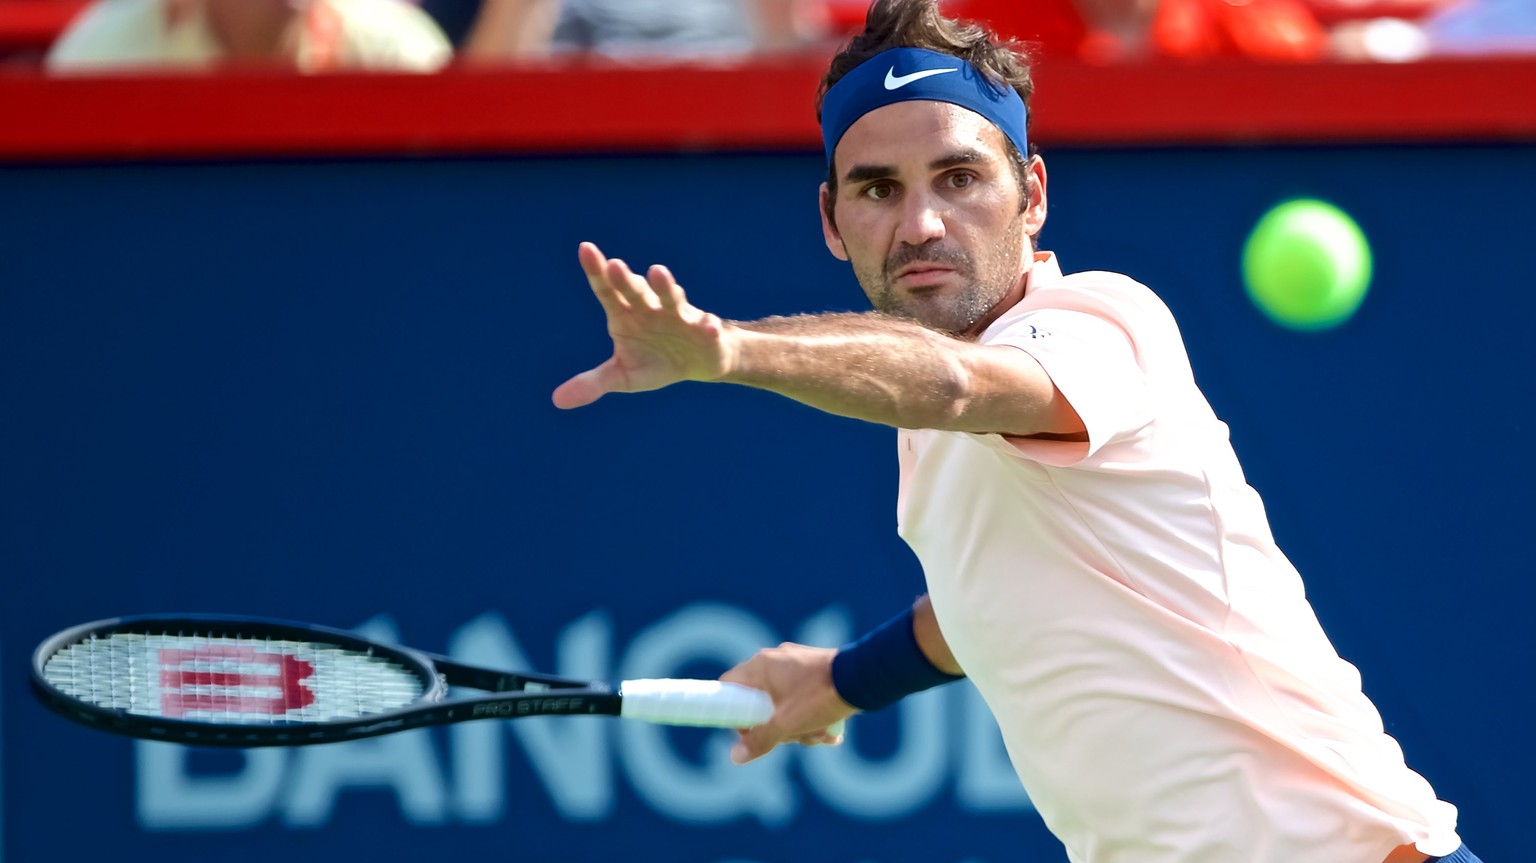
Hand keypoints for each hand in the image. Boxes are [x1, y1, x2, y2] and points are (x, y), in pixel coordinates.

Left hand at [552, 242, 733, 408]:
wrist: (699, 362)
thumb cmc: (656, 361)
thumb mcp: (623, 376)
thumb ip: (593, 383)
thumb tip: (557, 400)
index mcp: (626, 314)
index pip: (607, 292)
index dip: (596, 272)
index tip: (585, 249)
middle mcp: (651, 308)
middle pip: (635, 291)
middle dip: (625, 280)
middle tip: (614, 266)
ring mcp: (679, 315)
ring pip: (671, 297)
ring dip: (665, 286)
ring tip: (657, 272)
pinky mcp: (706, 330)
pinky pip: (707, 326)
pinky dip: (707, 325)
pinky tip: (708, 325)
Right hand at [720, 643, 855, 763]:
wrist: (864, 679)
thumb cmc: (821, 697)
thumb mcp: (787, 724)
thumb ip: (759, 740)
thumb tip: (735, 757)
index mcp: (761, 666)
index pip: (729, 687)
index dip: (733, 712)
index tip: (748, 731)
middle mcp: (776, 660)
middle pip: (759, 701)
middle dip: (777, 727)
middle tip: (792, 737)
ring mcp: (796, 663)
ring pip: (784, 703)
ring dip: (800, 726)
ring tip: (819, 735)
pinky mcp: (815, 669)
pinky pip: (802, 696)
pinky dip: (812, 715)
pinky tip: (829, 730)